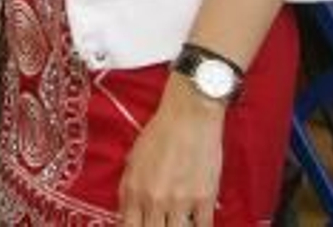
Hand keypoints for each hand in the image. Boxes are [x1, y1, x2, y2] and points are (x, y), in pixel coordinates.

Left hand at [118, 75, 224, 225]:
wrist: (189, 116)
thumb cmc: (161, 133)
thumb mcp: (133, 160)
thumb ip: (129, 190)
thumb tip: (128, 214)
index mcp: (134, 189)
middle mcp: (154, 199)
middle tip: (162, 221)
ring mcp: (180, 201)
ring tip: (178, 220)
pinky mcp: (204, 199)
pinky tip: (196, 222)